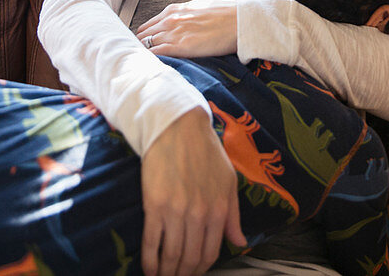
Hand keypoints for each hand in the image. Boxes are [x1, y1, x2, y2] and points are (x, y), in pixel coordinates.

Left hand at [136, 0, 239, 57]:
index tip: (142, 46)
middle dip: (139, 46)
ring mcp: (173, 33)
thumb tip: (181, 22)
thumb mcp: (198, 8)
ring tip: (140, 65)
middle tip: (138, 58)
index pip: (148, 26)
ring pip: (146, 45)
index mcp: (173, 10)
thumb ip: (184, 15)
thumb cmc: (224, 14)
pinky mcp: (180, 47)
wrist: (239, 20)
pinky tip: (148, 67)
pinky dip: (150, 60)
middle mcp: (169, 20)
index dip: (144, 37)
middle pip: (143, 36)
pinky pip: (156, 54)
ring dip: (142, 54)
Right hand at [140, 108, 245, 275]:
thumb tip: (239, 242)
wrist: (177, 127)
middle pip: (190, 259)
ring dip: (166, 273)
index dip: (201, 270)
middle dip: (182, 275)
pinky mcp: (154, 205)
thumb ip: (234, 215)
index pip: (211, 252)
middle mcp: (199, 215)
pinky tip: (148, 269)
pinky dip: (149, 261)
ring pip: (171, 255)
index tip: (193, 274)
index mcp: (219, 209)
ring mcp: (176, 211)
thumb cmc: (205, 151)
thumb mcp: (228, 181)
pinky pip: (151, 242)